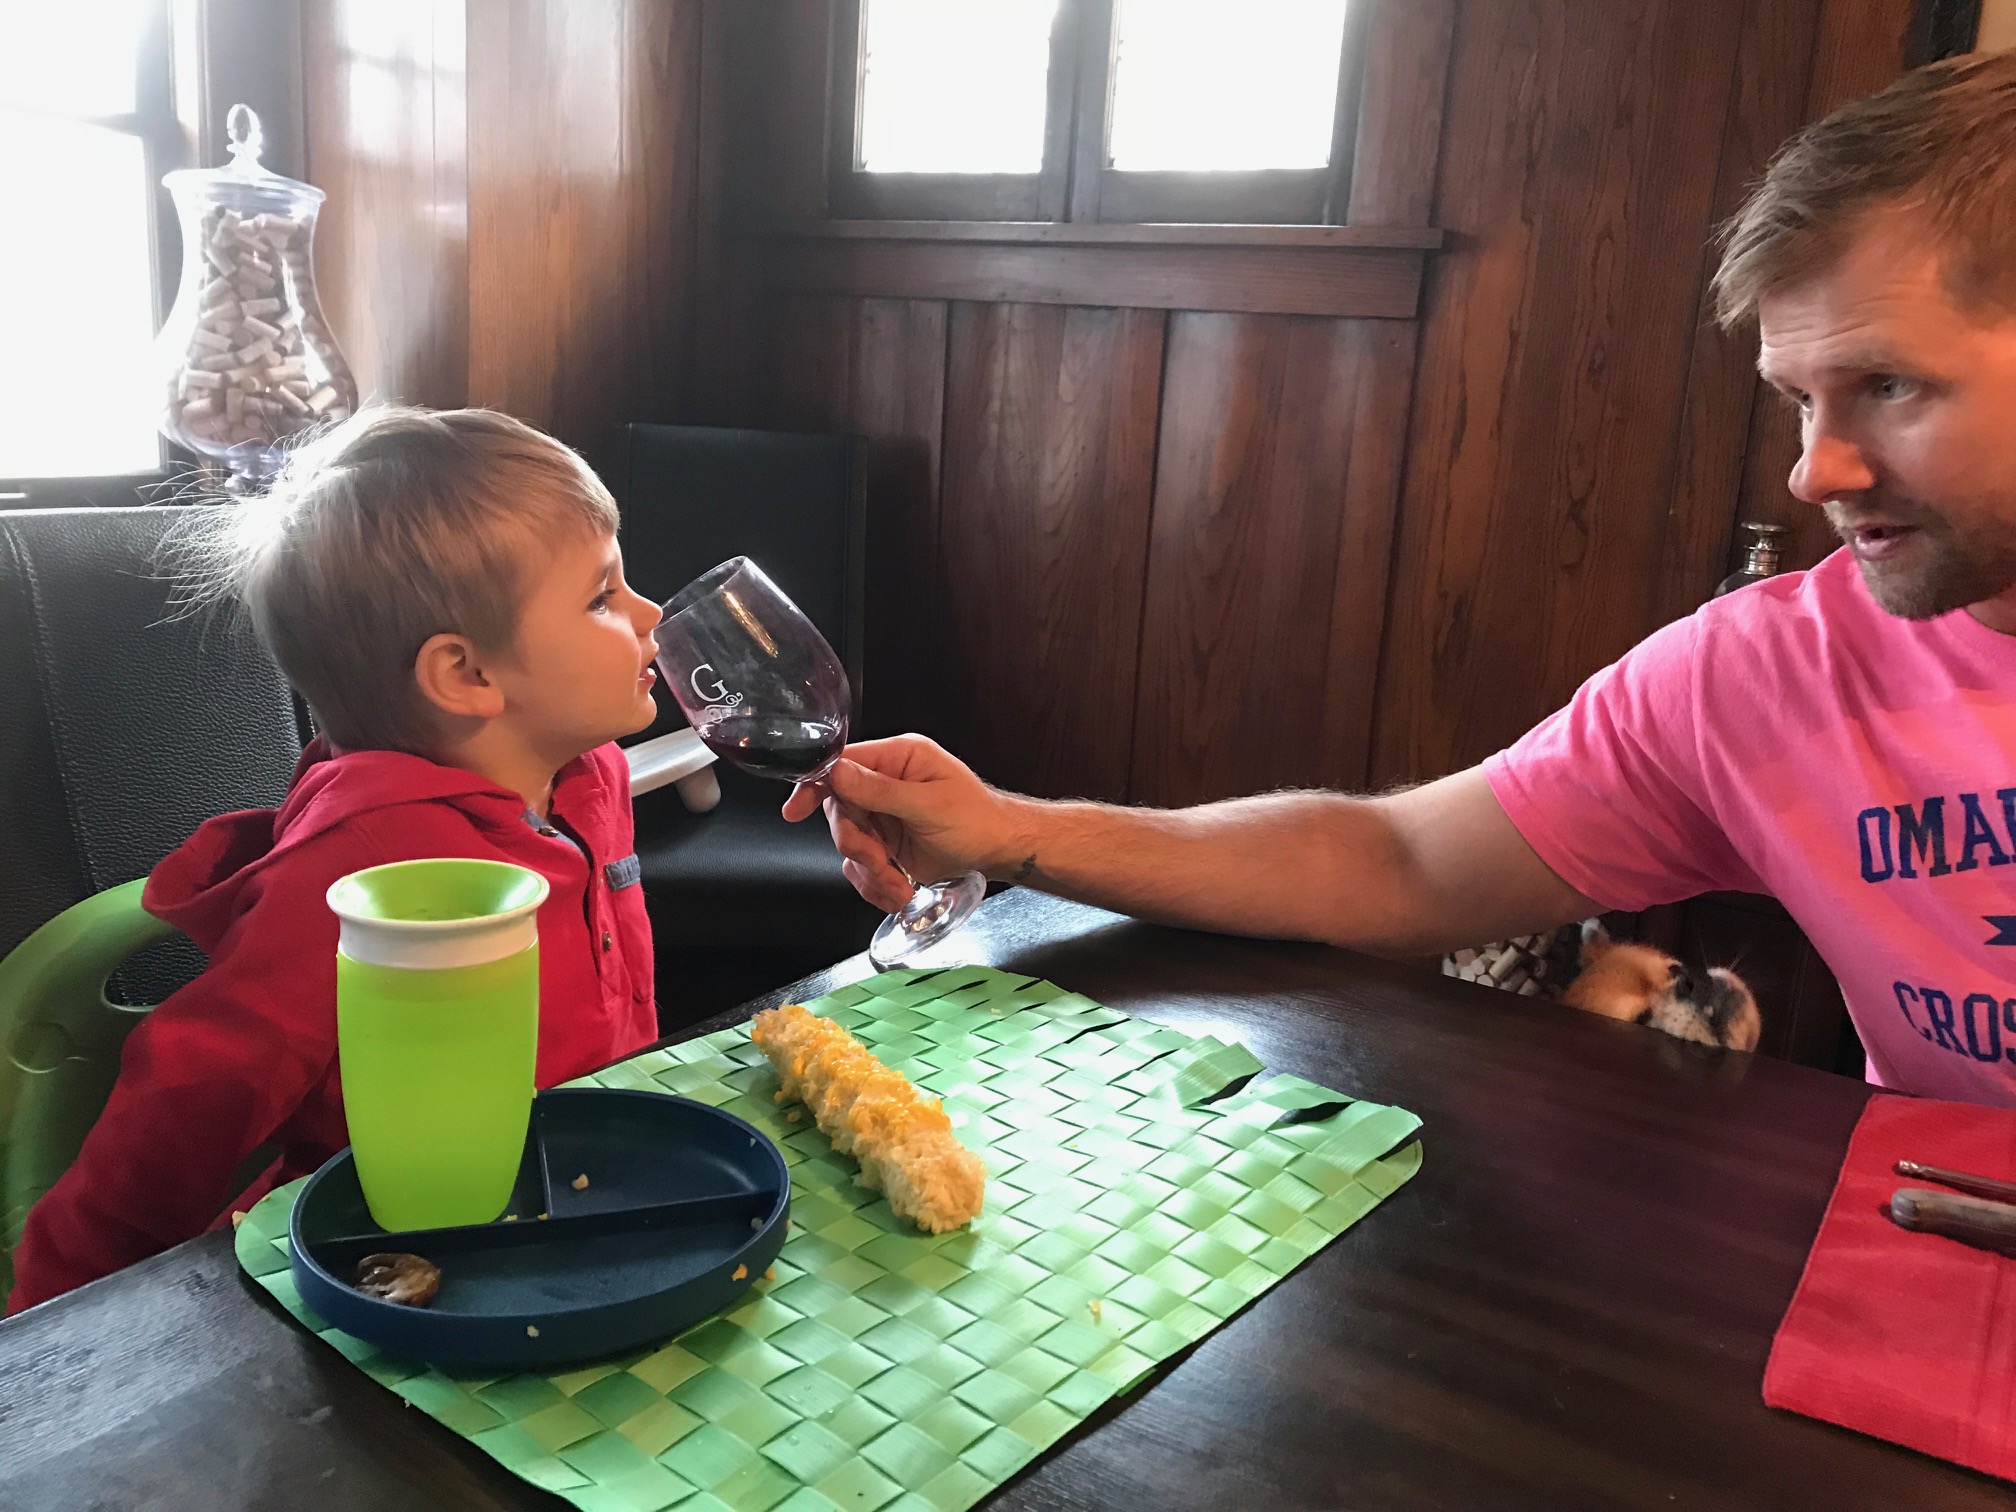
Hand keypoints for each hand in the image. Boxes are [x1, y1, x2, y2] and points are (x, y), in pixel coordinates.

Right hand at [781, 735, 1021, 912]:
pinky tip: (898, 890)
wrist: (1000, 851)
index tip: (795, 810)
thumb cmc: (977, 819)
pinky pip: (860, 867)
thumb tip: (837, 772)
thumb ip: (880, 790)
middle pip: (839, 811)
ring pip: (848, 844)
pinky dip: (875, 885)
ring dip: (869, 872)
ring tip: (898, 884)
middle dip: (856, 844)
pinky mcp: (886, 846)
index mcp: (897, 759)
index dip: (815, 785)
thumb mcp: (929, 804)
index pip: (841, 764)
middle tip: (879, 862)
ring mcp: (883, 817)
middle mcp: (885, 785)